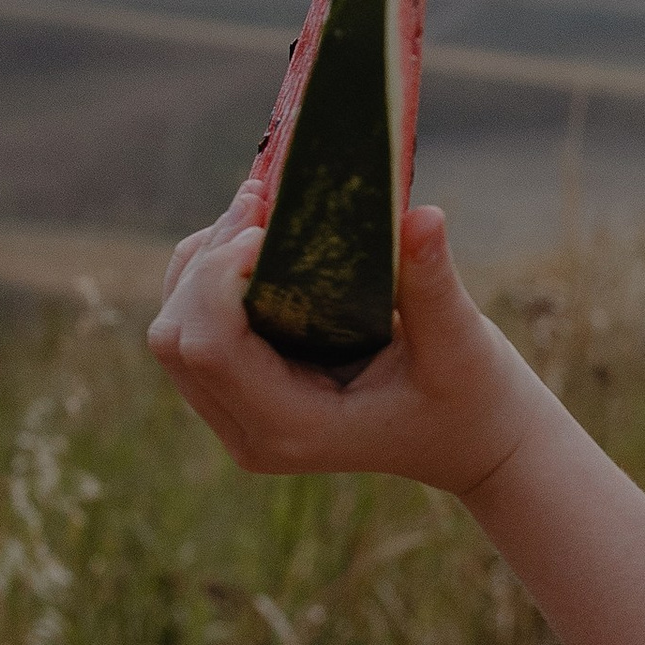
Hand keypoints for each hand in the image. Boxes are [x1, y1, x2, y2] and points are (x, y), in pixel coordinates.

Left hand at [148, 195, 547, 499]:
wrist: (471, 443)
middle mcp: (252, 433)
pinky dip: (210, 280)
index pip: (209, 349)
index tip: (269, 225)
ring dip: (201, 265)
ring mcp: (241, 419)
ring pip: (173, 333)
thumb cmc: (471, 397)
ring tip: (259, 211)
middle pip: (175, 338)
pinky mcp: (244, 396)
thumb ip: (432, 282)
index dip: (218, 277)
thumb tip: (423, 215)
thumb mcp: (460, 341)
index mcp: (294, 429)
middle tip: (262, 201)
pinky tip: (257, 242)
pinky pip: (195, 333)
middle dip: (204, 263)